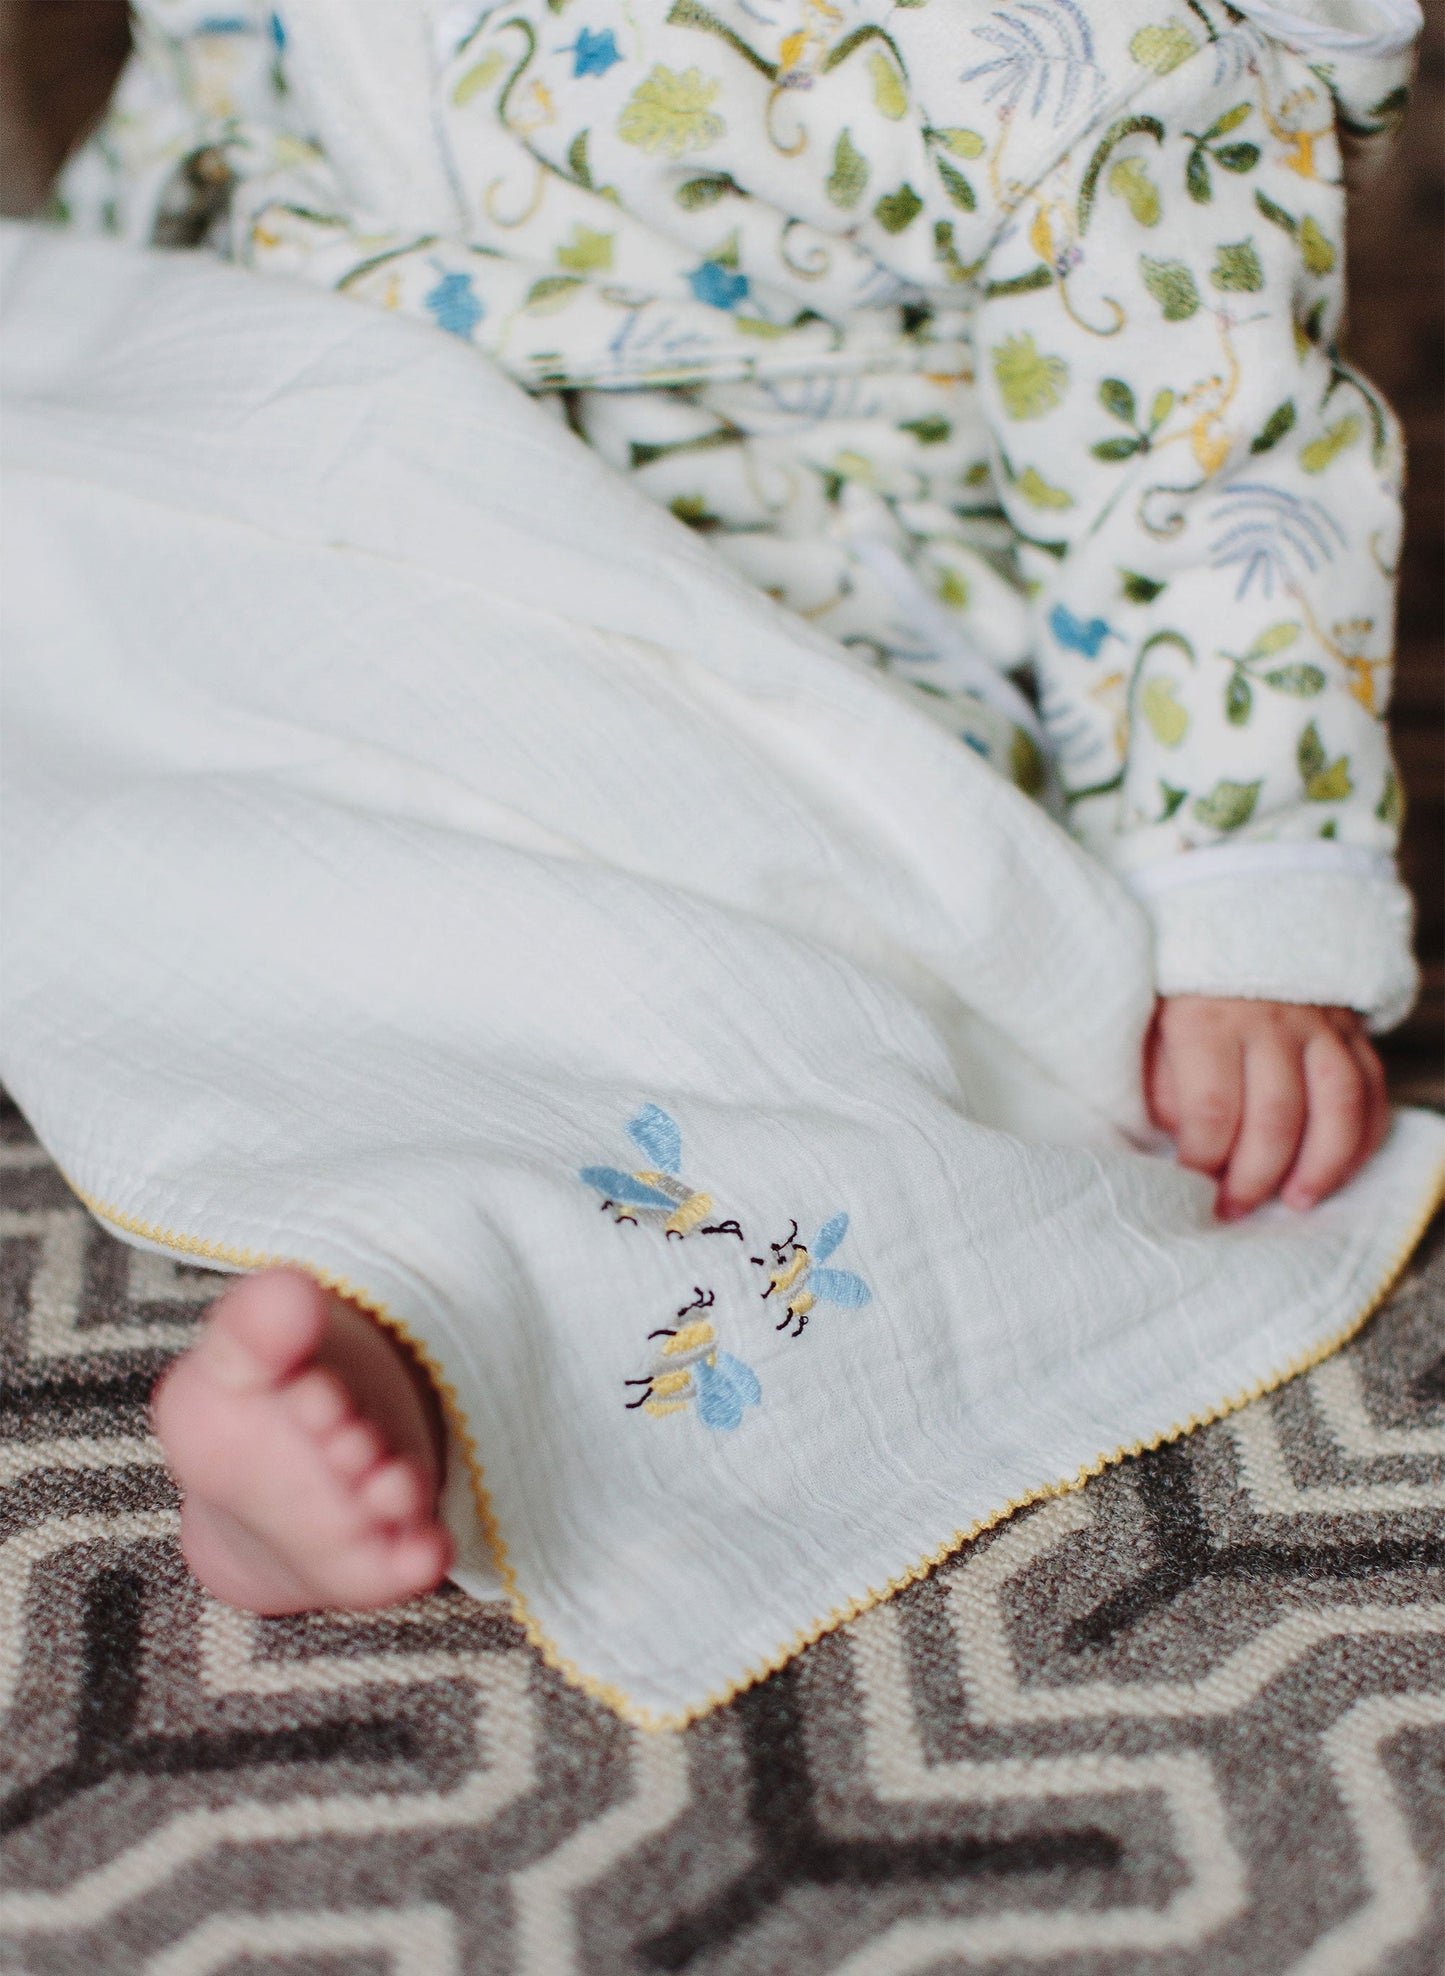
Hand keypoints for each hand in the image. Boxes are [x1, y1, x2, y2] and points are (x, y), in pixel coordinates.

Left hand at [1146, 997, 1388, 1219]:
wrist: (1233, 920)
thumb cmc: (1181, 990)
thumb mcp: (1148, 1027)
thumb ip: (1159, 1083)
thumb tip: (1184, 1140)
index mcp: (1207, 1020)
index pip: (1211, 1108)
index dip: (1203, 1158)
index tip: (1191, 1184)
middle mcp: (1269, 1021)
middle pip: (1276, 1116)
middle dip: (1255, 1177)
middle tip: (1235, 1209)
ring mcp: (1319, 1023)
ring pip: (1338, 1105)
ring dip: (1322, 1165)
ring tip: (1297, 1201)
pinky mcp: (1351, 1026)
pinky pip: (1372, 1087)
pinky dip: (1364, 1136)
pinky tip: (1341, 1170)